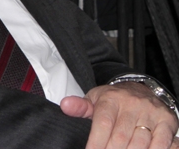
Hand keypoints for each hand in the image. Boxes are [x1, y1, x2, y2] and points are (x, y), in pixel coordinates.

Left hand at [60, 82, 178, 148]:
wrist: (141, 89)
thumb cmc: (114, 100)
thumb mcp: (94, 99)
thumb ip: (80, 107)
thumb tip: (65, 105)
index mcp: (111, 99)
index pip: (103, 123)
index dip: (96, 142)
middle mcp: (132, 104)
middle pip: (121, 137)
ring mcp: (151, 113)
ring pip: (141, 142)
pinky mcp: (167, 121)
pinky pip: (162, 143)